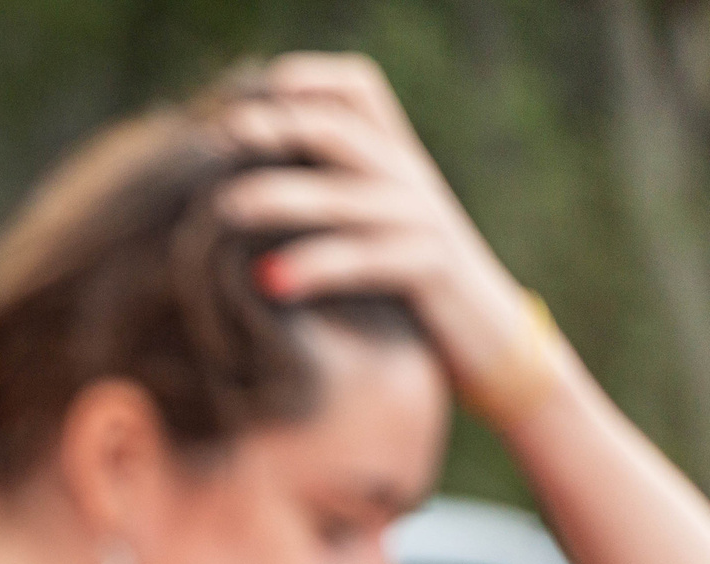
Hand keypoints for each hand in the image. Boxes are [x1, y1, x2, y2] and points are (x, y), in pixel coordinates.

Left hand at [217, 53, 564, 415]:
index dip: (307, 79)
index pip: (358, 89)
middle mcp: (409, 177)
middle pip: (343, 131)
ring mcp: (424, 220)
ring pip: (348, 197)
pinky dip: (319, 267)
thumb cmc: (405, 286)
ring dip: (284, 196)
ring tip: (227, 206)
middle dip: (281, 127)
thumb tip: (231, 183)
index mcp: (393, 157)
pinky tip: (269, 281)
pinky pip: (369, 260)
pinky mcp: (433, 268)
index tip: (243, 95)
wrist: (487, 337)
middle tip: (222, 135)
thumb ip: (323, 193)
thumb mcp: (367, 228)